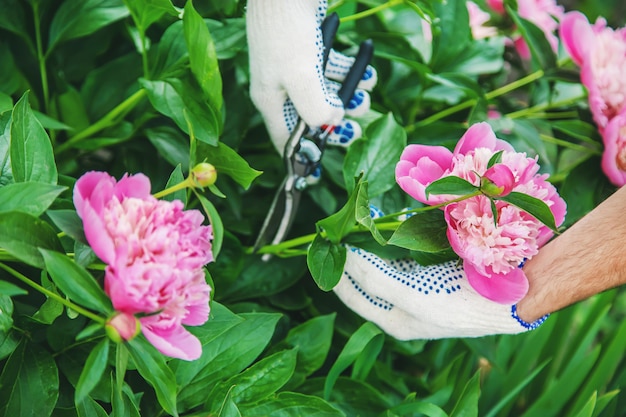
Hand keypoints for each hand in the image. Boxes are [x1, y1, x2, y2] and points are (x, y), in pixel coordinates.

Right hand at [246, 0, 376, 152]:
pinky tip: (367, 69)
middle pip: (311, 119)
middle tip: (356, 126)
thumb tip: (332, 122)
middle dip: (336, 123)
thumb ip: (316, 110)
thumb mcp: (300, 78)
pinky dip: (351, 73)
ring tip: (366, 90)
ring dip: (350, 96)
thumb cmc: (286, 32)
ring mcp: (296, 68)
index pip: (284, 142)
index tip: (321, 173)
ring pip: (327, 94)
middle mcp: (282, 88)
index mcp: (271, 101)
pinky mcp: (310, 49)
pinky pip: (333, 70)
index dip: (303, 158)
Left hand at [334, 245, 547, 339]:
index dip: (336, 273)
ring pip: (383, 262)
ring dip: (371, 243)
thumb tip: (346, 261)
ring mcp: (417, 286)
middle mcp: (402, 305)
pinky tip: (387, 224)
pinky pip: (403, 252)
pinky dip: (393, 238)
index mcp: (394, 320)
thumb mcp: (413, 296)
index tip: (323, 247)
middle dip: (353, 254)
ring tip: (358, 222)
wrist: (513, 296)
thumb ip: (375, 279)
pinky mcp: (432, 270)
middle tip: (340, 230)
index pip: (353, 295)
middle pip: (366, 278)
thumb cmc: (461, 303)